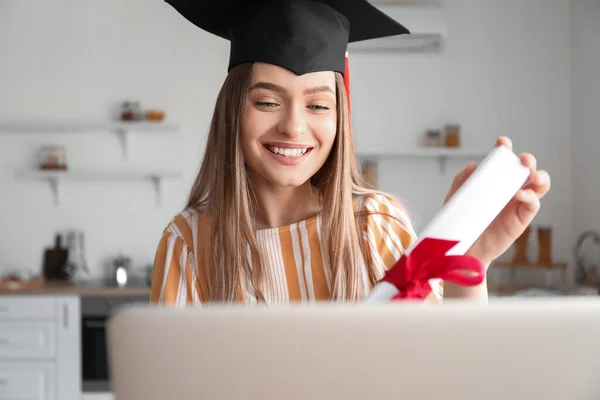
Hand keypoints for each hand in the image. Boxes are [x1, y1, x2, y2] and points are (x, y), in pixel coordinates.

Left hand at [444, 137, 550, 266]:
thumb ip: (462, 181)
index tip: (502, 143)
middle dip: (528, 160)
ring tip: (532, 176)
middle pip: (526, 169)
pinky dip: (531, 197)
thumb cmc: (460, 223)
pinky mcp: (521, 219)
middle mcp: (508, 189)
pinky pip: (533, 205)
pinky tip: (521, 195)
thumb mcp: (455, 199)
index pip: (502, 161)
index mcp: (493, 181)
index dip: (505, 149)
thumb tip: (472, 166)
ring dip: (540, 176)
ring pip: (539, 185)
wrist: (462, 249)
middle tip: (523, 160)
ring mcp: (517, 204)